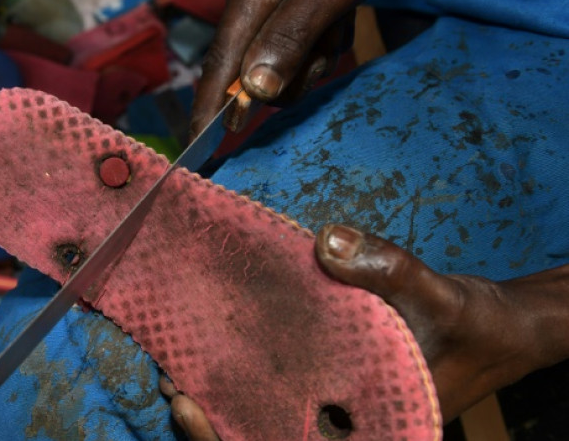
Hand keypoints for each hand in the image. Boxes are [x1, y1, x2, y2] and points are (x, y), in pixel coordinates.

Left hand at [162, 224, 568, 437]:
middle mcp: (344, 424)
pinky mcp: (328, 378)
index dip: (228, 437)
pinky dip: (248, 367)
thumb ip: (388, 272)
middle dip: (212, 416)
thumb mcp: (438, 296)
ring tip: (179, 359)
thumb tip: (326, 243)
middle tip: (171, 379)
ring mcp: (332, 405)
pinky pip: (280, 381)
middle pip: (261, 434)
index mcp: (370, 427)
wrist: (492, 327)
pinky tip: (216, 343)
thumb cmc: (472, 325)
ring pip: (264, 411)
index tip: (189, 408)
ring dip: (221, 393)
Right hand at [191, 0, 407, 136]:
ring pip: (275, 59)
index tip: (199, 150)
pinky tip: (338, 17)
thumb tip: (256, 91)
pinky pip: (291, 40)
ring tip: (338, 24)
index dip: (209, 110)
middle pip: (250, 69)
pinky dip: (317, 40)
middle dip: (289, 75)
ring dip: (310, 57)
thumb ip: (292, 36)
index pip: (220, 65)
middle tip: (328, 44)